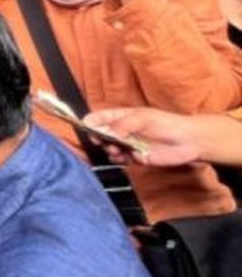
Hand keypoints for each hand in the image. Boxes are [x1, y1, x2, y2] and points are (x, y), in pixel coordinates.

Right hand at [83, 107, 216, 166]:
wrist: (189, 142)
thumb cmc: (168, 124)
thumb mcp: (143, 118)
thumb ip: (123, 125)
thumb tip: (108, 134)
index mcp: (122, 116)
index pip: (100, 117)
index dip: (91, 122)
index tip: (87, 128)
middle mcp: (123, 130)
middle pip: (101, 134)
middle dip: (99, 139)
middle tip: (104, 141)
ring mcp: (128, 144)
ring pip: (109, 148)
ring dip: (110, 150)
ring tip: (118, 150)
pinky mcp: (135, 157)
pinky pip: (121, 160)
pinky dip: (121, 160)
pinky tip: (128, 157)